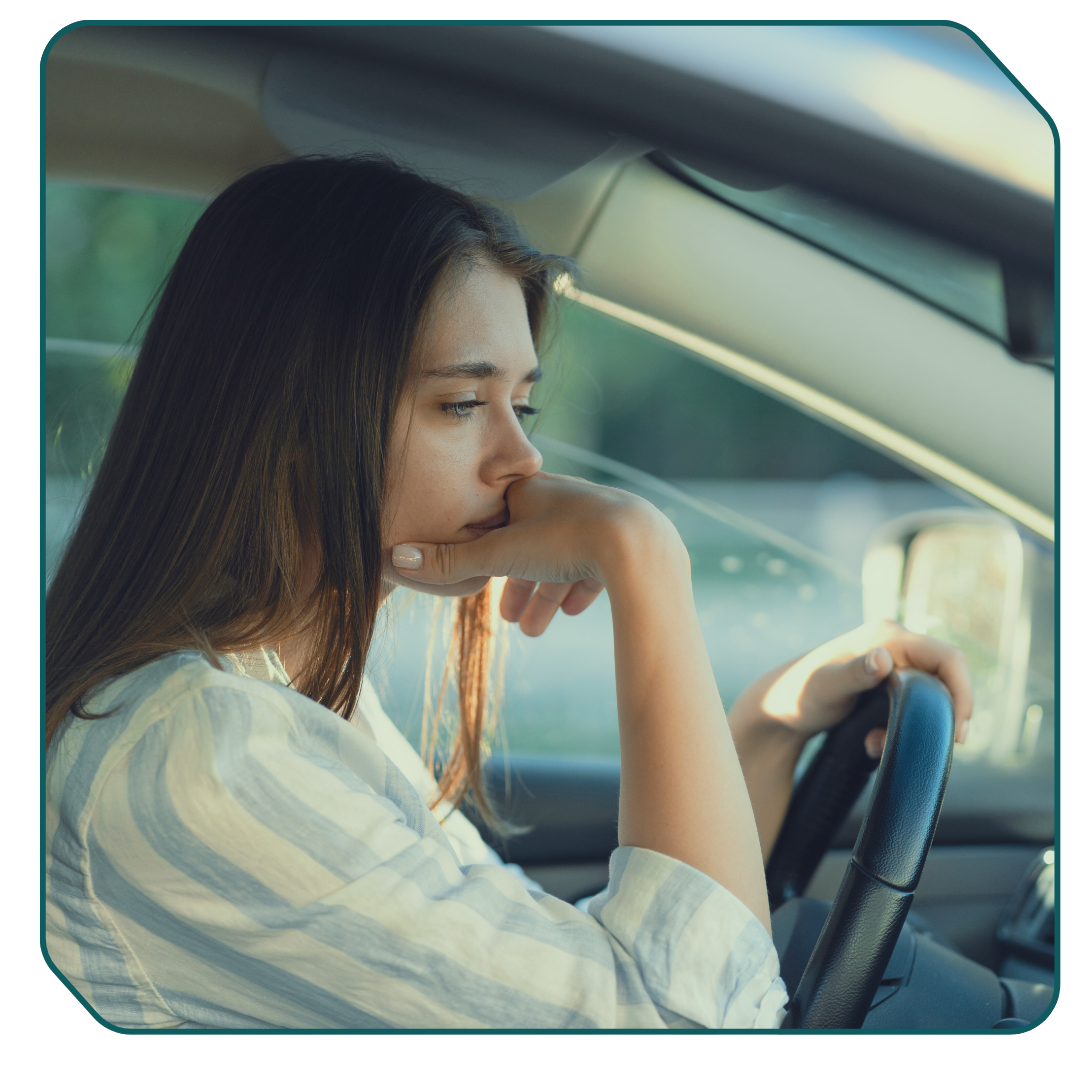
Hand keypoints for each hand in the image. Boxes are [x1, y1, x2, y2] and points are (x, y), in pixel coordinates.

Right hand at [391, 472, 678, 633]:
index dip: (485, 555)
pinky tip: (572, 611)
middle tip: (507, 619)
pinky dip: (577, 589)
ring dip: (545, 596)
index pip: (498, 522)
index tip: (479, 582)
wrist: (636, 545)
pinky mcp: (623, 540)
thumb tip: (393, 558)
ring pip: (562, 560)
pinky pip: (594, 565)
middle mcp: (563, 498)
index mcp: (530, 491)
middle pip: (530, 544)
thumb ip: (450, 561)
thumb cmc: (565, 540)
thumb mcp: (498, 554)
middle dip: (517, 585)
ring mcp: (595, 518)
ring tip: (535, 631)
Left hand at [736, 618, 973, 759]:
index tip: (959, 730)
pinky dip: (903, 726)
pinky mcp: (887, 681)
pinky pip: (914, 702)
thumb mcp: (825, 687)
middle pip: (947, 675)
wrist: (778, 706)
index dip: (963, 692)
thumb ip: (854, 673)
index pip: (948, 658)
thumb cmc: (798, 694)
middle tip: (942, 745)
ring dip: (921, 723)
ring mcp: (892, 661)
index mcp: (887, 636)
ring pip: (931, 693)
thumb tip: (882, 658)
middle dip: (946, 712)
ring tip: (882, 744)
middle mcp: (894, 643)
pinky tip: (873, 742)